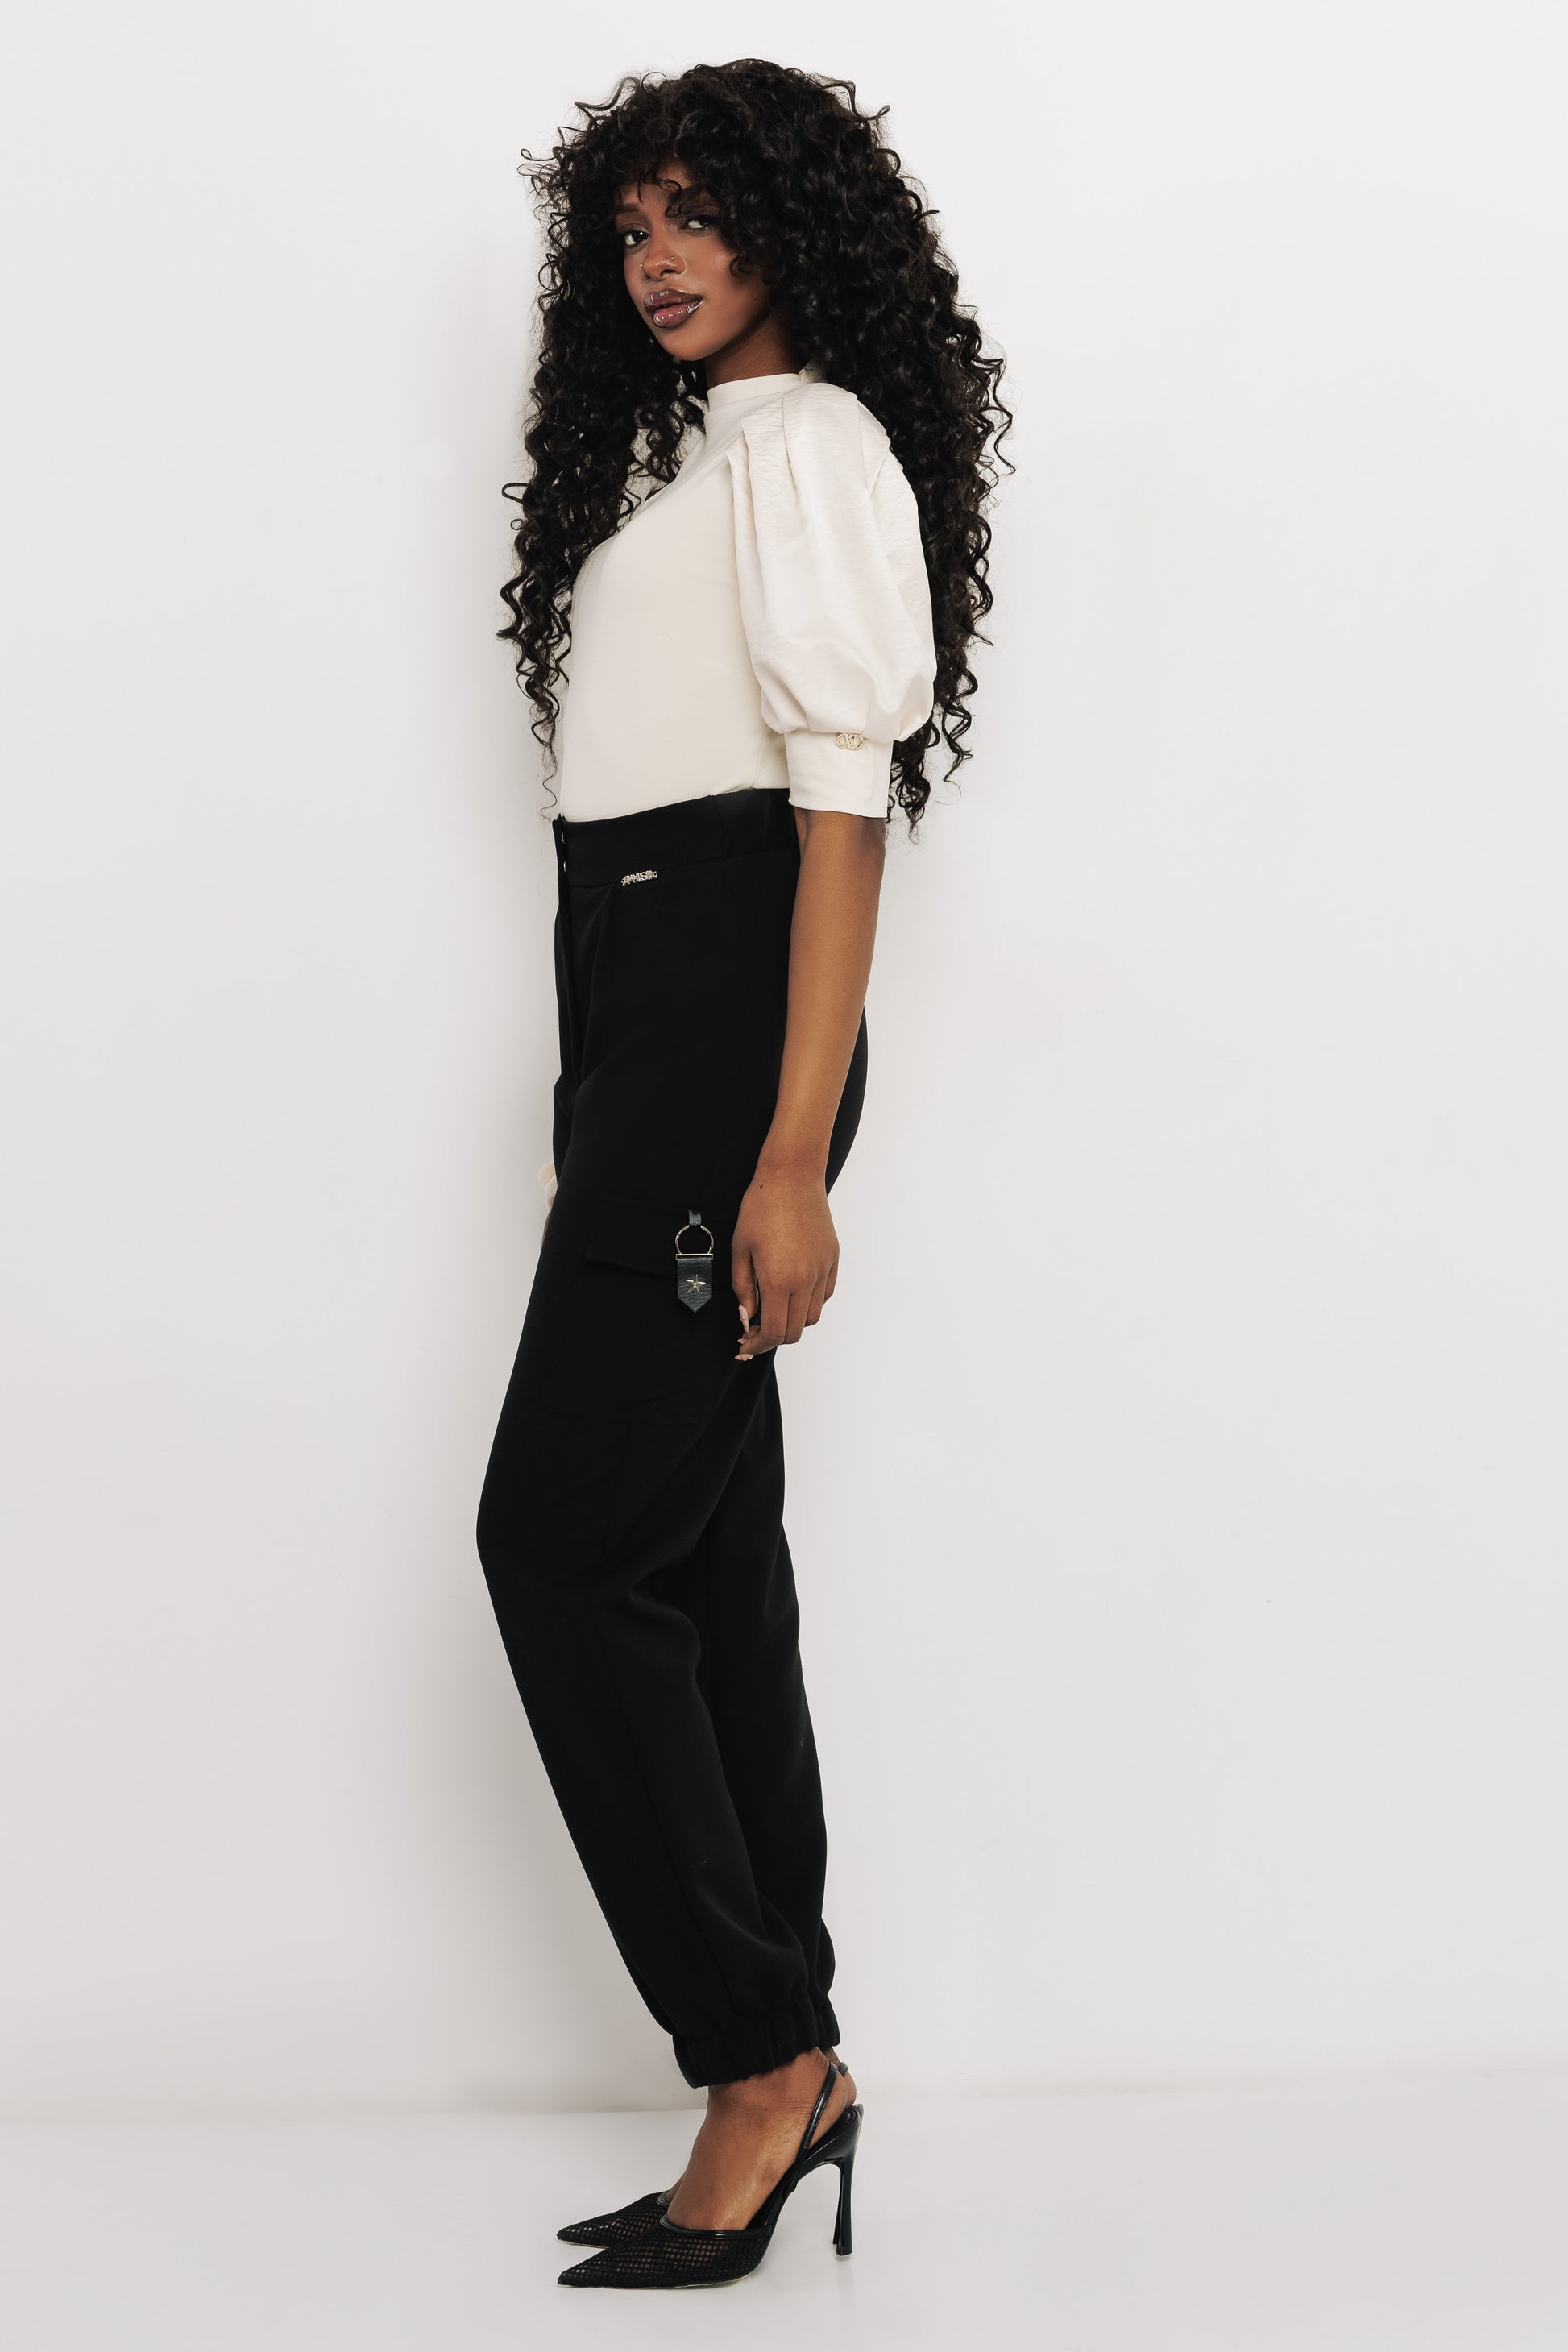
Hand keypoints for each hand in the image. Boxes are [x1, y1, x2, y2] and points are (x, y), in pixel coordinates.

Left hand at [731, 1161, 838, 1361]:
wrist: (792, 1177)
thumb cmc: (760, 1208)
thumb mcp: (740, 1249)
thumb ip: (743, 1288)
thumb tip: (748, 1316)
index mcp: (780, 1280)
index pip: (775, 1332)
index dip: (758, 1345)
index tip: (745, 1343)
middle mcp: (806, 1280)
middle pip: (795, 1330)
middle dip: (773, 1337)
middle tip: (754, 1330)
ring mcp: (823, 1270)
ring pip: (812, 1316)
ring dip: (792, 1321)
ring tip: (774, 1308)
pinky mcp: (833, 1259)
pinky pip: (824, 1295)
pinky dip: (809, 1303)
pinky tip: (792, 1291)